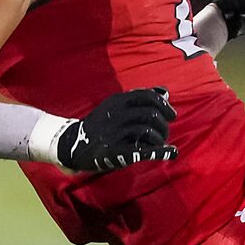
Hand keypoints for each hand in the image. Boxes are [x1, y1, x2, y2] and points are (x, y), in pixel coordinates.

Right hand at [55, 87, 177, 174]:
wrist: (73, 145)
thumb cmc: (101, 125)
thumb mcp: (116, 107)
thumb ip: (140, 98)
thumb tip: (165, 92)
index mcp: (117, 101)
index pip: (148, 96)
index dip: (164, 105)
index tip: (171, 115)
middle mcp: (115, 115)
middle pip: (151, 114)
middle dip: (164, 124)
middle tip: (164, 133)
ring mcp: (113, 134)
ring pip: (147, 131)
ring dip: (160, 139)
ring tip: (160, 144)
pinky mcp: (113, 152)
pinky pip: (142, 150)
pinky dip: (161, 152)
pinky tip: (171, 152)